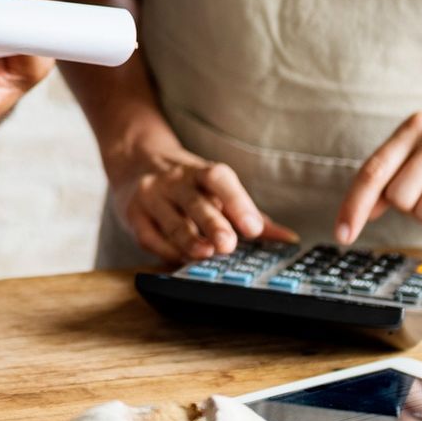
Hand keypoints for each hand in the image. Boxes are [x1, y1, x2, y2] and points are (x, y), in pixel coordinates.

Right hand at [109, 147, 296, 264]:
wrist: (135, 161)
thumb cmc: (187, 183)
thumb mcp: (216, 188)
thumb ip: (249, 213)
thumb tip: (288, 238)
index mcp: (200, 172)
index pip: (219, 180)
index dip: (238, 203)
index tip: (254, 228)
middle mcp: (174, 181)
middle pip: (195, 201)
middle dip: (212, 223)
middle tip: (228, 244)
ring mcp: (151, 196)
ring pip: (170, 220)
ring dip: (188, 239)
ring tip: (204, 253)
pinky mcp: (133, 215)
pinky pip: (149, 236)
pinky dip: (166, 250)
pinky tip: (180, 259)